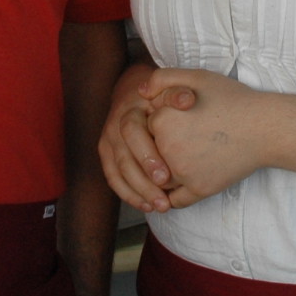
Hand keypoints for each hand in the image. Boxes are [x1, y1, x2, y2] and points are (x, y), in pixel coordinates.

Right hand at [98, 62, 198, 212]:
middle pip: (124, 158)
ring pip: (117, 172)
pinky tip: (146, 206)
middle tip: (163, 200)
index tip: (166, 176)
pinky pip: (113, 178)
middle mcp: (113, 127)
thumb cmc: (158, 95)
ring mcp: (108, 142)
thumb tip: (187, 100)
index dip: (147, 156)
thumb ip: (177, 93)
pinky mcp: (107, 155)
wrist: (133, 92)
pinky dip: (128, 194)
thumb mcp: (168, 89)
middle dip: (143, 182)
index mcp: (128, 111)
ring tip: (159, 207)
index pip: (132, 134)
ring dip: (137, 193)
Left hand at [138, 69, 269, 210]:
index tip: (181, 120)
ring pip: (159, 178)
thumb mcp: (197, 77)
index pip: (146, 127)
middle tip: (187, 139)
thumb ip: (163, 78)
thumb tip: (140, 92)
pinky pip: (176, 200)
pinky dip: (176, 195)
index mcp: (161, 121)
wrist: (266, 127)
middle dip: (162, 148)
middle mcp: (167, 149)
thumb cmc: (233, 100)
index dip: (162, 122)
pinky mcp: (199, 189)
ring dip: (165, 174)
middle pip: (150, 153)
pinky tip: (188, 182)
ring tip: (188, 159)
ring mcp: (182, 172)